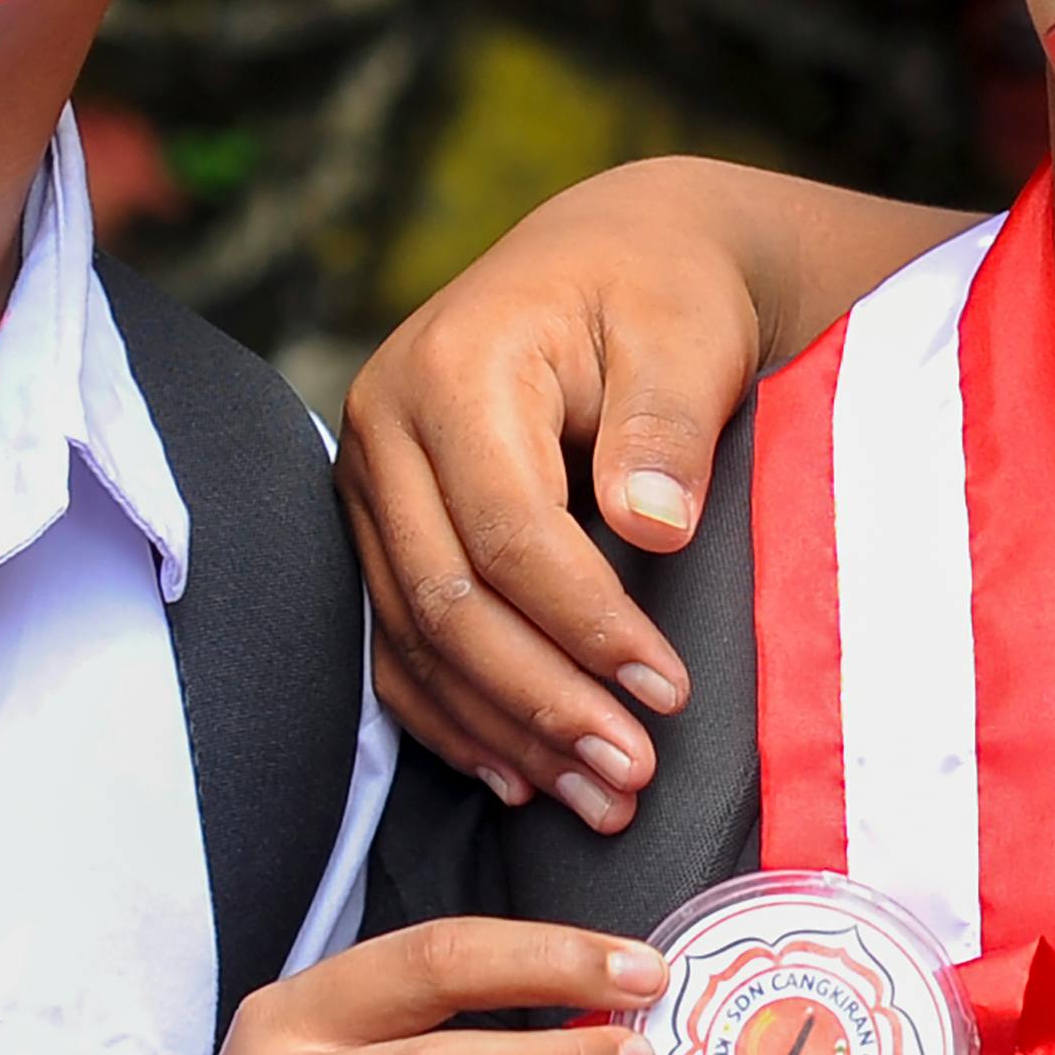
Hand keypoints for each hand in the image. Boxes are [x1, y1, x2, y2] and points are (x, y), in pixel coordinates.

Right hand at [342, 156, 938, 811]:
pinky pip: (396, 642)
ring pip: (416, 637)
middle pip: (447, 599)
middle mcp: (384, 428)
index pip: (507, 532)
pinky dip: (452, 717)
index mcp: (452, 370)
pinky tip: (515, 777)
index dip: (584, 624)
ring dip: (504, 730)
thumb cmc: (660, 291)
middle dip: (542, 701)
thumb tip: (653, 530)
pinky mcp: (378, 524)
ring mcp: (369, 481)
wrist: (612, 254)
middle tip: (631, 778)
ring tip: (595, 800)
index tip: (667, 693)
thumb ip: (665, 424)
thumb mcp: (685, 331)